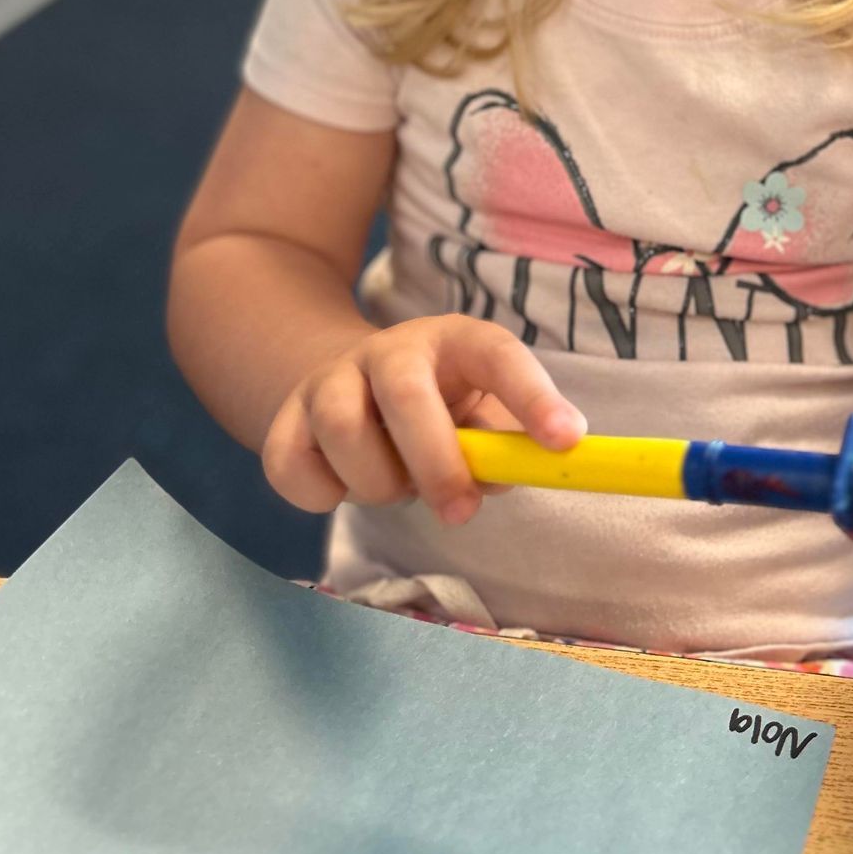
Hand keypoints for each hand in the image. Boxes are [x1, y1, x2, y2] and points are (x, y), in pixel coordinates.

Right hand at [262, 314, 586, 525]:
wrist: (345, 385)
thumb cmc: (436, 410)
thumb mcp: (479, 416)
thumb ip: (501, 446)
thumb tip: (506, 476)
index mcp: (453, 341)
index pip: (498, 354)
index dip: (533, 396)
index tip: (567, 441)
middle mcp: (389, 350)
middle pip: (405, 392)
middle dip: (436, 462)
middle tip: (460, 511)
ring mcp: (331, 380)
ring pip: (343, 430)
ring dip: (377, 482)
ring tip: (395, 487)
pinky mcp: (286, 420)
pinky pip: (294, 468)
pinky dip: (323, 494)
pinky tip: (344, 484)